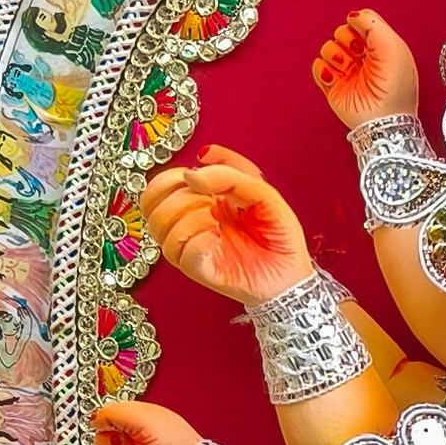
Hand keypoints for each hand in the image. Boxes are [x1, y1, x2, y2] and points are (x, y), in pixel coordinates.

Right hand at [95, 399, 201, 444]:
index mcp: (136, 419)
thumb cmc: (174, 442)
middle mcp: (131, 438)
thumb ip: (116, 412)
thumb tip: (95, 417)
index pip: (108, 416)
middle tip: (122, 441)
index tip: (108, 425)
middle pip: (101, 436)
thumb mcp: (144, 417)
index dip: (104, 421)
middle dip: (108, 440)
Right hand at [143, 149, 310, 302]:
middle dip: (180, 196)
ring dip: (189, 216)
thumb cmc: (278, 232)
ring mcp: (192, 249)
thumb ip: (230, 173)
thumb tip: (190, 173)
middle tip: (210, 201)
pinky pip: (181, 254)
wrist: (294, 272)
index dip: (170, 178)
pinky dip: (198, 240)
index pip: (159, 186)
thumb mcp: (261, 189)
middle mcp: (189, 225)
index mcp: (199, 201)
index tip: (197, 179)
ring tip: (217, 220)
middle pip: (151, 206)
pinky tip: (218, 237)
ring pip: (160, 229)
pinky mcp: (200, 271)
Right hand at [312, 7, 420, 131]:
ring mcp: (347, 71)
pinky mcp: (332, 85)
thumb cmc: (395, 87)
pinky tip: (336, 77)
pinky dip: (324, 69)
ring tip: (347, 67)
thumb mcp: (393, 47)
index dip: (360, 23)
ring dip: (336, 54)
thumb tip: (353, 15)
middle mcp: (363, 57)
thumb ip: (373, 24)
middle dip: (347, 38)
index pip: (363, 21)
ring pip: (328, 46)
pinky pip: (317, 65)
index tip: (364, 34)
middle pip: (343, 30)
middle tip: (358, 52)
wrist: (383, 120)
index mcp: (381, 47)